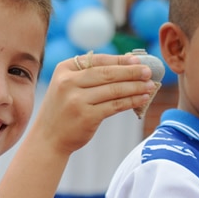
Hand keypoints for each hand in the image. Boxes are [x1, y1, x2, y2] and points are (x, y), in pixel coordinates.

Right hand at [32, 52, 156, 153]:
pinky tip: (142, 99)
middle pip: (108, 74)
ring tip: (150, 86)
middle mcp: (69, 82)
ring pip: (114, 90)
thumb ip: (88, 75)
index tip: (137, 59)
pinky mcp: (87, 116)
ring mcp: (77, 100)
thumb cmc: (64, 110)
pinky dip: (131, 101)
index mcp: (64, 69)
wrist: (48, 138)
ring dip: (135, 87)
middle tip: (149, 71)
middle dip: (132, 72)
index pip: (98, 60)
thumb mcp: (67, 86)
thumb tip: (126, 66)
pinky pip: (115, 106)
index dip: (120, 60)